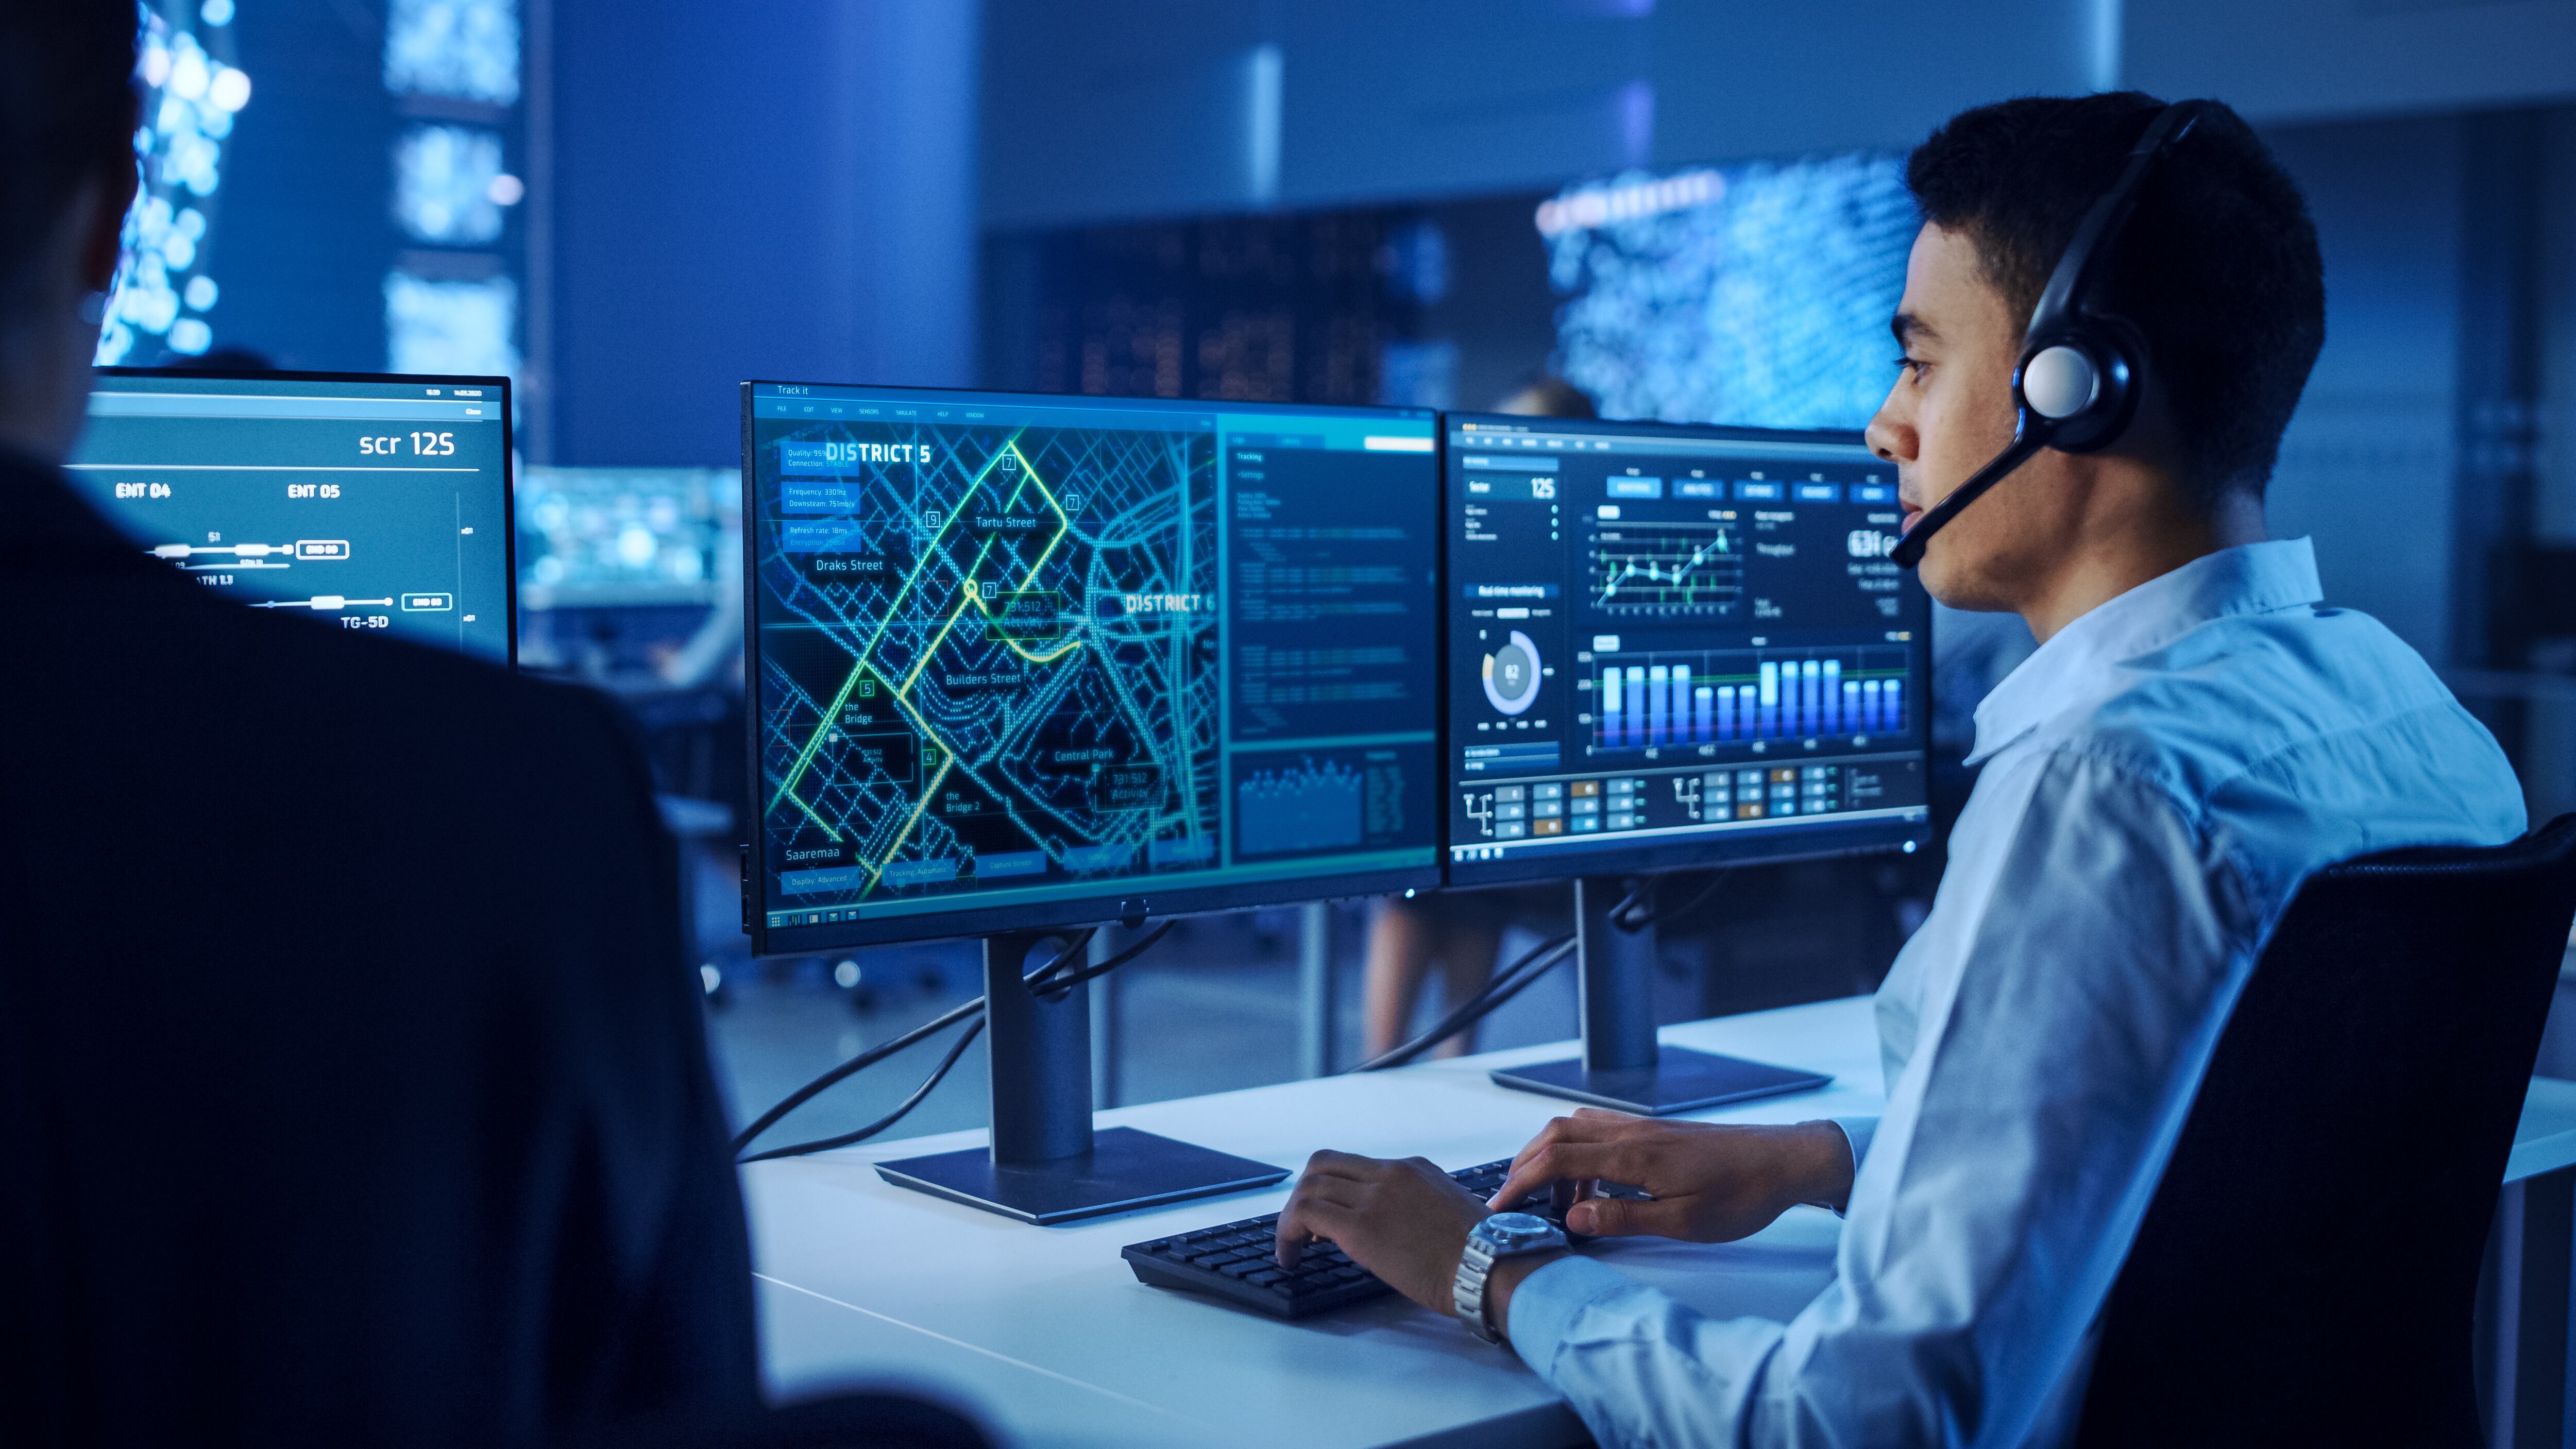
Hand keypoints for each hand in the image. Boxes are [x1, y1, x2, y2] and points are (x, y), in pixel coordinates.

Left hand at [1273, 1150, 1494, 1311]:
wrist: (1492, 1267)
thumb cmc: (1483, 1254)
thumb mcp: (1449, 1214)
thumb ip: (1419, 1209)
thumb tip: (1399, 1228)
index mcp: (1413, 1170)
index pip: (1354, 1164)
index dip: (1330, 1188)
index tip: (1324, 1218)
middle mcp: (1390, 1174)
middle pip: (1322, 1164)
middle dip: (1303, 1195)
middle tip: (1301, 1229)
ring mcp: (1374, 1196)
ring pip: (1308, 1186)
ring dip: (1290, 1218)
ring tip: (1292, 1248)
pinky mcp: (1360, 1226)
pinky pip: (1304, 1214)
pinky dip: (1287, 1234)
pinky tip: (1291, 1259)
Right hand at [1487, 1109, 1853, 1242]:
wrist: (1785, 1160)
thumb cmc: (1741, 1194)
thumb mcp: (1683, 1222)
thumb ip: (1623, 1218)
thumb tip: (1573, 1219)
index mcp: (1633, 1155)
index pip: (1556, 1160)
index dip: (1520, 1182)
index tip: (1499, 1207)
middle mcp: (1631, 1133)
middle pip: (1556, 1135)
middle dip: (1524, 1165)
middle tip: (1513, 1200)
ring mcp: (1643, 1127)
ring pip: (1575, 1129)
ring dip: (1552, 1159)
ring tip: (1556, 1204)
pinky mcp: (1655, 1131)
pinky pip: (1600, 1132)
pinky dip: (1579, 1154)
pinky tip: (1593, 1187)